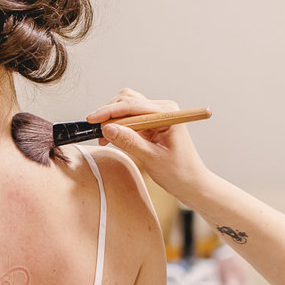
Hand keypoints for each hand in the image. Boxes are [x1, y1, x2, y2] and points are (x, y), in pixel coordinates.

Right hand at [88, 89, 208, 199]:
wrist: (191, 183)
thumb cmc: (180, 172)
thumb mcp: (152, 158)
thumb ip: (130, 142)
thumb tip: (108, 129)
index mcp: (168, 113)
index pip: (133, 106)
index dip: (110, 112)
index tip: (92, 120)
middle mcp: (163, 110)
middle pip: (128, 101)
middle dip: (109, 114)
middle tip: (96, 132)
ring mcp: (157, 115)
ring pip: (127, 108)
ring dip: (112, 119)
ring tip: (103, 137)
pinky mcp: (151, 124)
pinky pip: (130, 119)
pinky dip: (118, 126)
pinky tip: (110, 138)